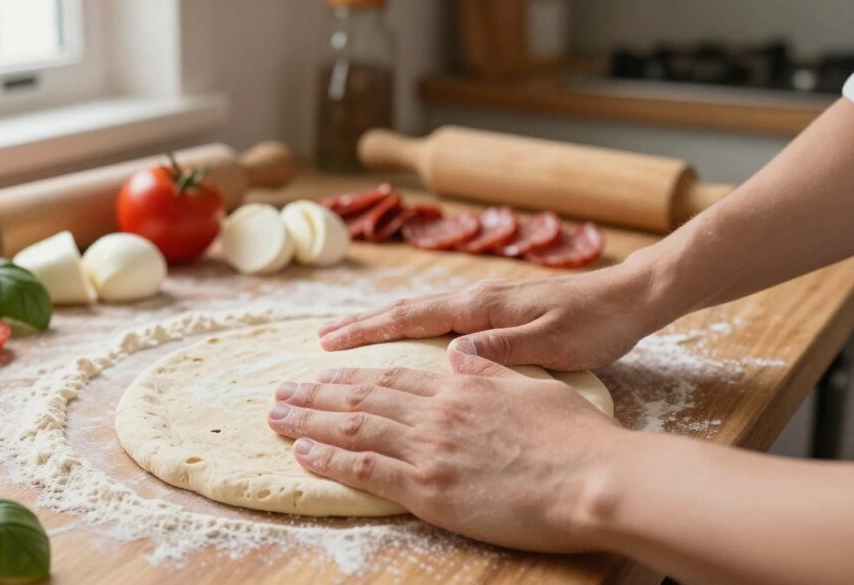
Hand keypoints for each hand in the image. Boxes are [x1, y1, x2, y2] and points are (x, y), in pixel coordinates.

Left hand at [266, 349, 625, 551]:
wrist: (595, 478)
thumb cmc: (575, 436)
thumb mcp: (533, 386)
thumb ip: (491, 368)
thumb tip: (459, 354)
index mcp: (460, 386)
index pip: (392, 376)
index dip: (353, 374)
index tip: (323, 372)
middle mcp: (435, 412)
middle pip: (362, 398)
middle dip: (316, 395)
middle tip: (281, 392)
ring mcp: (429, 449)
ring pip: (353, 428)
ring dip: (309, 422)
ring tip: (277, 417)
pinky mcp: (429, 489)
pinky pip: (365, 471)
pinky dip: (329, 461)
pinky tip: (302, 454)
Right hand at [318, 264, 663, 372]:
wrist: (631, 297)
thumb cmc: (596, 323)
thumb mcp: (555, 341)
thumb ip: (503, 348)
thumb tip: (451, 356)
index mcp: (483, 306)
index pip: (412, 317)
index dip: (368, 331)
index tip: (330, 344)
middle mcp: (476, 300)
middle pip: (405, 311)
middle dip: (362, 327)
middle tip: (321, 344)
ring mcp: (486, 304)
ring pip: (419, 314)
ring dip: (381, 326)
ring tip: (349, 341)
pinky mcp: (498, 313)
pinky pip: (438, 320)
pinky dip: (410, 329)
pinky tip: (406, 343)